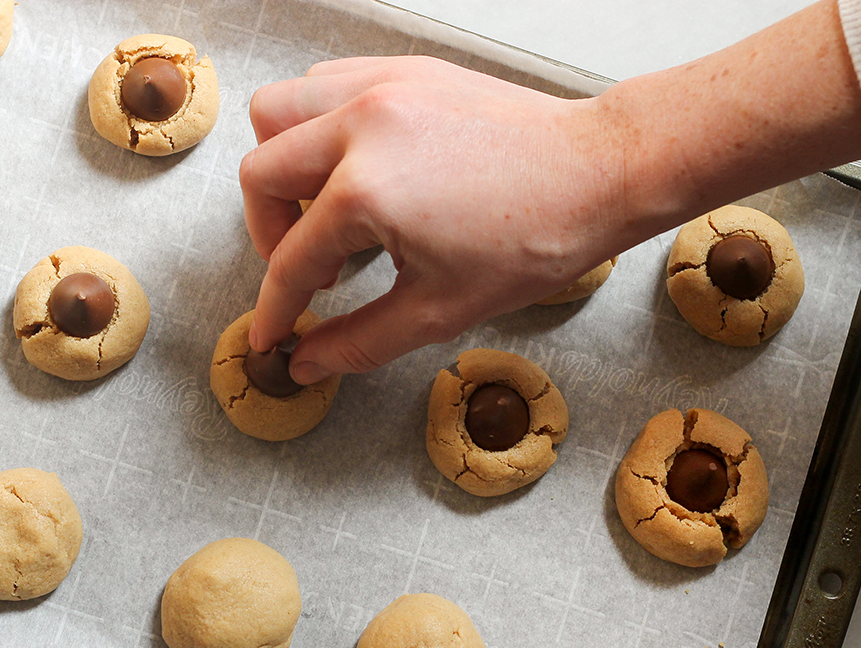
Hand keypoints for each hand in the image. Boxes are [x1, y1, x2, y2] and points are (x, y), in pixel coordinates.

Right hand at [239, 55, 622, 383]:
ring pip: (281, 111)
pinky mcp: (405, 71)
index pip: (290, 258)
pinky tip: (355, 167)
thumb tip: (306, 362)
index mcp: (366, 189)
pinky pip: (326, 85)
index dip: (276, 308)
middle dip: (270, 232)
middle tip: (309, 270)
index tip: (274, 334)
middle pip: (261, 173)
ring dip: (285, 165)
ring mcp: (381, 86)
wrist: (599, 173)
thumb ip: (358, 341)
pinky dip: (320, 126)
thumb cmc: (533, 238)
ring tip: (324, 208)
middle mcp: (361, 124)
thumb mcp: (438, 310)